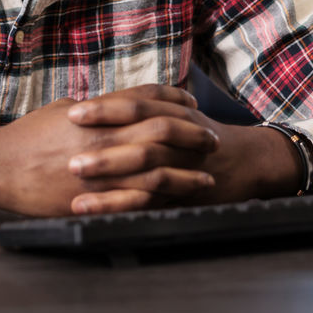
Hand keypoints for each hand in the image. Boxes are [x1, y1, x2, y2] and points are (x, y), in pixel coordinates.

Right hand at [0, 85, 217, 216]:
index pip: (145, 98)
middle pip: (161, 129)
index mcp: (96, 112)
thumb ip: (95, 109)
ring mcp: (101, 168)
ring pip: (158, 166)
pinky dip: (165, 196)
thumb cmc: (25, 137)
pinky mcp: (95, 196)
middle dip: (192, 132)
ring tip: (207, 173)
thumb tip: (118, 106)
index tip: (192, 104)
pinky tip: (179, 198)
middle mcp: (103, 136)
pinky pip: (138, 198)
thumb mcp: (62, 111)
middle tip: (211, 137)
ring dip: (188, 169)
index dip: (173, 99)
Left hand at [66, 89, 302, 213]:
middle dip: (101, 138)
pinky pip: (147, 200)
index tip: (71, 112)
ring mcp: (179, 166)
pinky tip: (89, 207)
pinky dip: (116, 204)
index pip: (135, 106)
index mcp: (170, 113)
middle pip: (138, 133)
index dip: (104, 108)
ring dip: (108, 170)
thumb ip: (137, 110)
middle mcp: (175, 136)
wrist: (247, 160)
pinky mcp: (178, 195)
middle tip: (65, 142)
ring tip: (74, 172)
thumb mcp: (172, 113)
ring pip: (145, 166)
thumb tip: (84, 107)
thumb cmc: (198, 134)